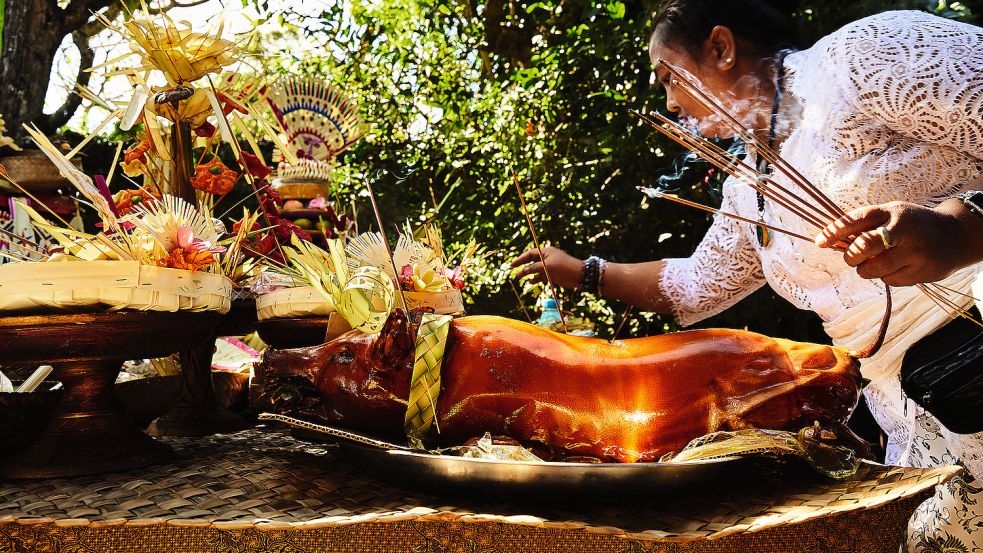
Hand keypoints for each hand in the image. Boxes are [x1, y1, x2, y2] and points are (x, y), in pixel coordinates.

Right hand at [510, 246, 582, 288]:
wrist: (579, 275)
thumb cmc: (564, 267)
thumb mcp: (547, 266)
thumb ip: (534, 268)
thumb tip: (523, 271)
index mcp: (546, 252)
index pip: (530, 254)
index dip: (520, 259)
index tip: (512, 265)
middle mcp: (547, 258)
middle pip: (531, 261)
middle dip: (523, 266)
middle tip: (513, 270)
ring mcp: (549, 267)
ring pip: (536, 270)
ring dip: (528, 273)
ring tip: (520, 278)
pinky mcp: (553, 274)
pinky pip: (541, 276)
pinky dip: (536, 279)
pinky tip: (531, 282)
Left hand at [814, 200, 975, 285]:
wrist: (954, 235)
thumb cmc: (910, 224)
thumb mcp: (890, 215)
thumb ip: (864, 226)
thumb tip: (830, 241)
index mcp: (891, 212)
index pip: (856, 220)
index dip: (834, 231)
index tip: (819, 242)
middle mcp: (904, 230)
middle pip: (864, 247)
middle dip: (850, 257)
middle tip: (852, 258)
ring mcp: (915, 252)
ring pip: (873, 270)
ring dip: (867, 269)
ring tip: (878, 261)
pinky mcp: (922, 271)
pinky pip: (890, 281)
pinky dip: (887, 276)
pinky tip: (899, 266)